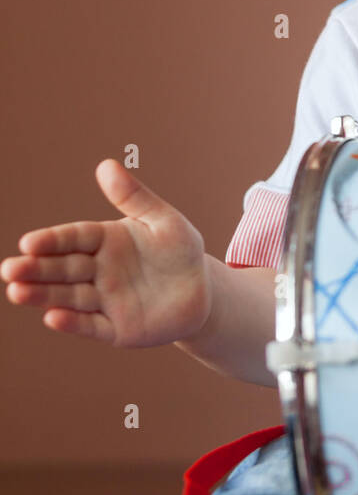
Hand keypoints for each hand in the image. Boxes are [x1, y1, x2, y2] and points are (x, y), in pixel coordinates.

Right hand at [1, 160, 211, 348]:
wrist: (201, 290)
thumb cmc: (179, 249)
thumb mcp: (163, 220)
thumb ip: (134, 196)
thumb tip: (105, 164)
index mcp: (106, 240)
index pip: (74, 239)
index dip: (52, 241)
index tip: (28, 242)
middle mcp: (98, 270)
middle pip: (63, 268)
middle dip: (36, 269)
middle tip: (8, 269)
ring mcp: (104, 301)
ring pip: (69, 297)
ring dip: (43, 295)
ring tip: (16, 292)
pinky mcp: (115, 329)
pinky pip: (92, 325)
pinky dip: (73, 322)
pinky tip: (52, 317)